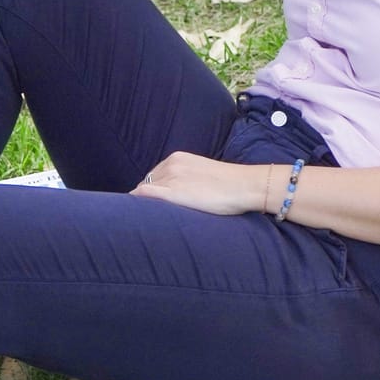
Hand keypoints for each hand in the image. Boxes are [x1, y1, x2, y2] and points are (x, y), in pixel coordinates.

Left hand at [130, 151, 266, 215]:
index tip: (149, 206)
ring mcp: (171, 177)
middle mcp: (170, 164)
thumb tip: (179, 193)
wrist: (245, 186)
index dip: (150, 192)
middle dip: (144, 199)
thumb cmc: (230, 185)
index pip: (153, 176)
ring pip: (143, 190)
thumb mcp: (203, 174)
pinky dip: (136, 203)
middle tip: (145, 216)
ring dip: (141, 204)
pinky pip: (144, 194)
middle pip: (146, 183)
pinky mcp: (173, 191)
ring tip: (142, 220)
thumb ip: (186, 179)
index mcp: (177, 158)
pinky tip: (135, 216)